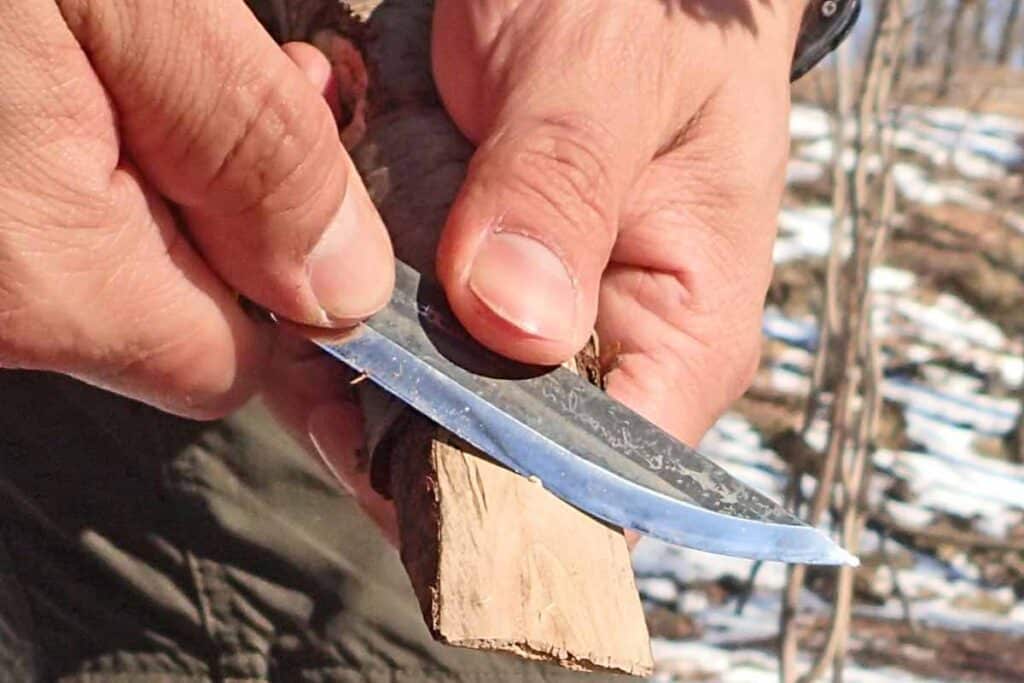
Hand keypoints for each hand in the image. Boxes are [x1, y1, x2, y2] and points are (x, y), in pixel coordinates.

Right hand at [0, 1, 392, 417]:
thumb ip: (248, 148)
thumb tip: (344, 285)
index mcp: (40, 276)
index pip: (224, 364)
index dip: (283, 286)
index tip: (299, 179)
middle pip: (157, 319)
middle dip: (213, 207)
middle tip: (207, 69)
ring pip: (88, 268)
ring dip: (141, 167)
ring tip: (119, 44)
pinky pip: (27, 223)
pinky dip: (63, 154)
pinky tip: (55, 60)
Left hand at [301, 0, 804, 541]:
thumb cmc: (649, 12)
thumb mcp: (610, 77)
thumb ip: (564, 191)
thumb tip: (511, 324)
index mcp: (680, 334)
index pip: (597, 484)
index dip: (490, 492)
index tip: (381, 434)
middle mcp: (600, 352)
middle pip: (482, 456)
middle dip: (382, 402)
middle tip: (312, 314)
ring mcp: (522, 328)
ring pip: (410, 402)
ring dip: (339, 333)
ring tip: (305, 246)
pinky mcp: (462, 291)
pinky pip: (377, 333)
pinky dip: (327, 287)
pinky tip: (313, 220)